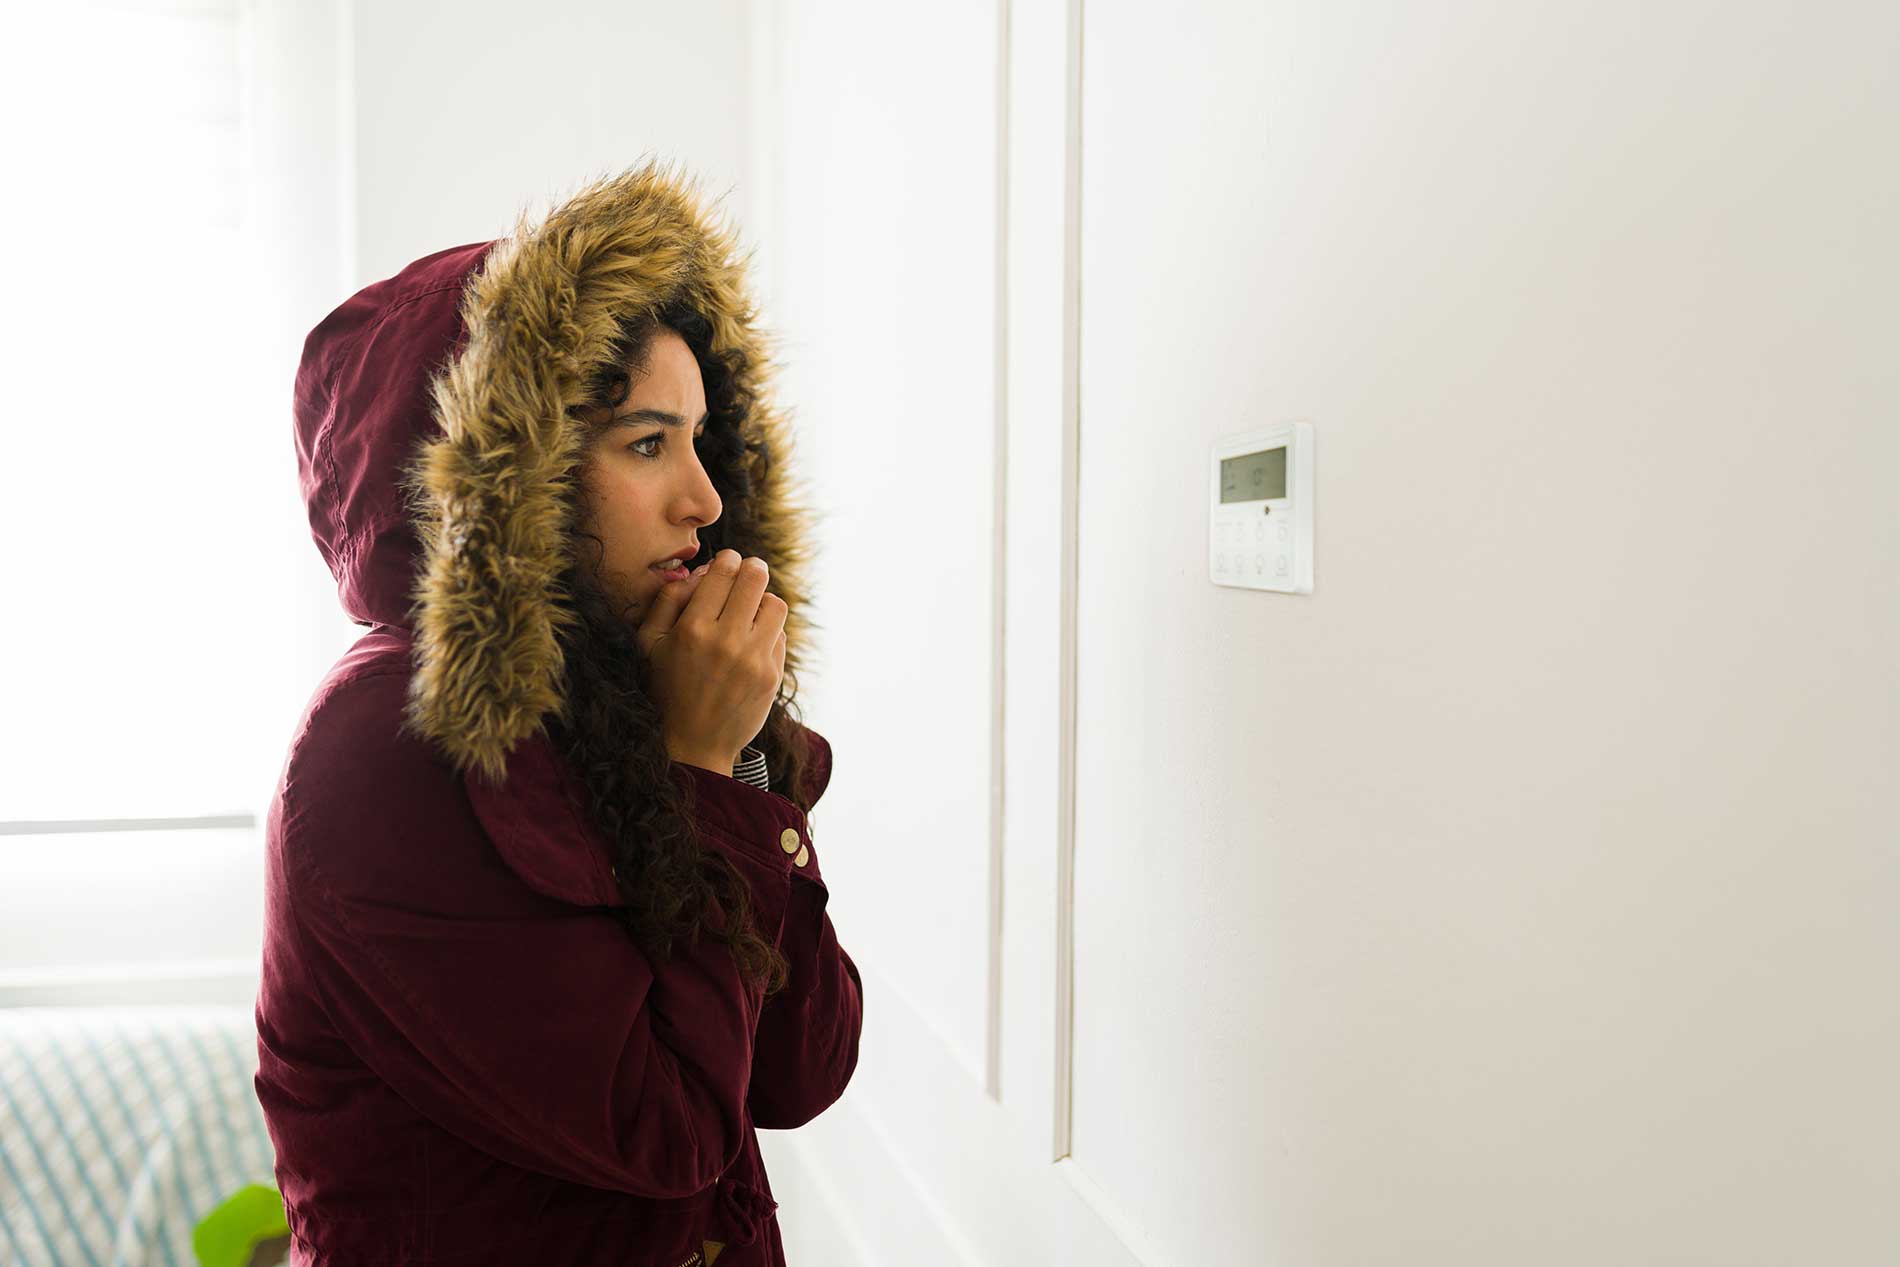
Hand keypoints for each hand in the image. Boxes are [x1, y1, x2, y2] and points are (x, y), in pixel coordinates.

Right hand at [636, 549, 787, 772]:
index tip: (727, 563)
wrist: (692, 744)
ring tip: (750, 609)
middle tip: (747, 572)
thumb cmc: (664, 689)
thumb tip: (700, 571)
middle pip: (756, 579)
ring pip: (775, 604)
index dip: (728, 560)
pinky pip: (779, 635)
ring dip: (763, 600)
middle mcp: (726, 641)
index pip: (724, 571)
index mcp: (692, 629)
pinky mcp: (771, 676)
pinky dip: (768, 631)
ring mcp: (753, 660)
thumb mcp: (648, 644)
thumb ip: (668, 600)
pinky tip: (751, 641)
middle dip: (752, 569)